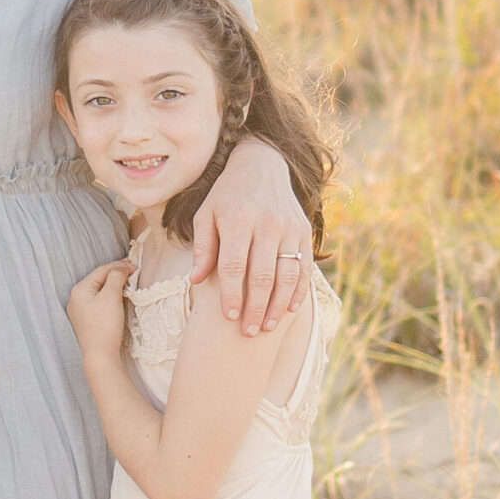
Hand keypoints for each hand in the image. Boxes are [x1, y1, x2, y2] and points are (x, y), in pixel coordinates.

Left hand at [67, 260, 133, 359]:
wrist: (100, 354)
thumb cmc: (104, 325)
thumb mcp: (111, 296)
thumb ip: (116, 277)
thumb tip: (120, 268)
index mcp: (79, 289)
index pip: (101, 270)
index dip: (120, 266)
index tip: (136, 266)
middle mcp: (76, 299)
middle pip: (99, 280)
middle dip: (117, 275)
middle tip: (133, 272)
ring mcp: (80, 311)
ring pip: (100, 291)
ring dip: (115, 286)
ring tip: (129, 283)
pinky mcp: (87, 321)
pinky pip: (99, 303)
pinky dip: (111, 297)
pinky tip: (120, 298)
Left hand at [189, 134, 311, 336]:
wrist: (261, 166)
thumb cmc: (226, 197)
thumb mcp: (206, 215)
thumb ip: (203, 247)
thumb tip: (195, 280)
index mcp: (238, 219)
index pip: (234, 265)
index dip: (231, 294)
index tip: (228, 317)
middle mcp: (267, 223)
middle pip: (262, 275)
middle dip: (255, 307)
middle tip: (248, 332)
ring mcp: (289, 228)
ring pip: (287, 275)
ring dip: (278, 305)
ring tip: (267, 327)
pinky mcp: (304, 231)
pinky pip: (304, 267)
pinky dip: (298, 290)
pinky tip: (289, 309)